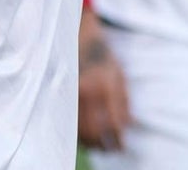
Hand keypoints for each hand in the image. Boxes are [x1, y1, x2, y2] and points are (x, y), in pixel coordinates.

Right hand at [78, 10, 130, 150]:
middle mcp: (85, 93)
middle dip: (104, 145)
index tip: (121, 146)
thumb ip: (124, 102)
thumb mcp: (120, 76)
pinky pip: (69, 121)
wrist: (78, 38)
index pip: (113, 125)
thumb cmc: (102, 57)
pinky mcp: (60, 95)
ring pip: (79, 130)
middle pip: (94, 132)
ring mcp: (70, 94)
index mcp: (103, 88)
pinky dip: (78, 132)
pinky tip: (85, 134)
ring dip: (90, 142)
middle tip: (111, 150)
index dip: (118, 140)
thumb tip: (127, 126)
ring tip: (99, 145)